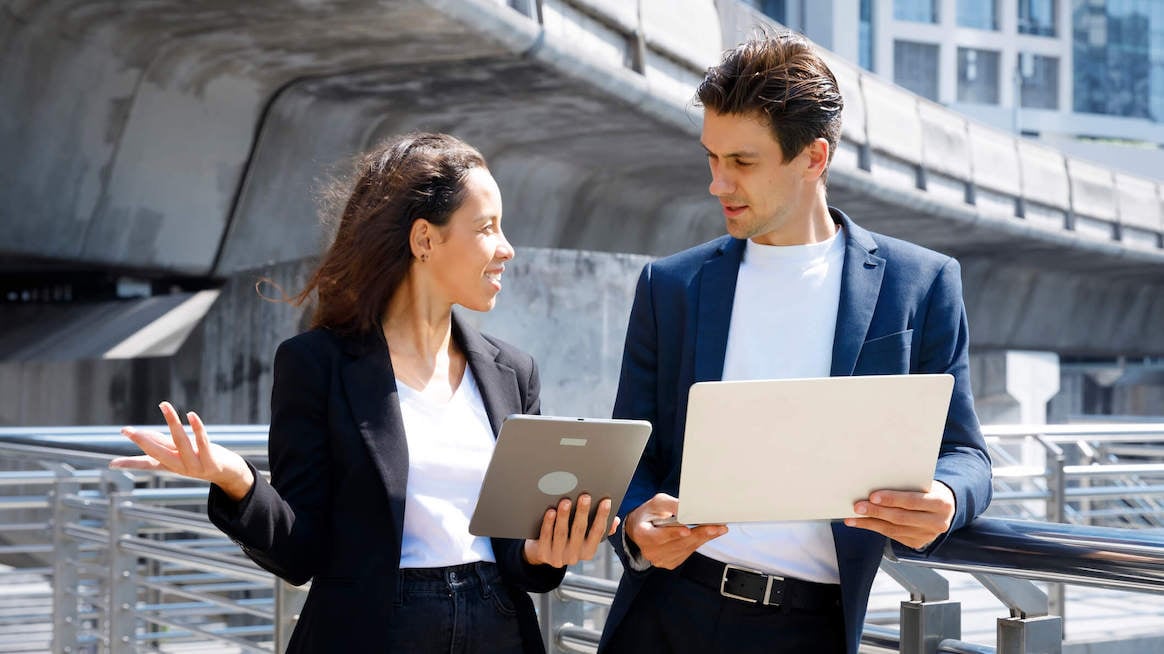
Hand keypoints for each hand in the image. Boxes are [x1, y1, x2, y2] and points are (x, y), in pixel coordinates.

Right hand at [109, 401, 254, 500]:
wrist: (228, 473)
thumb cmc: (200, 459)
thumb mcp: (179, 452)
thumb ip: (161, 443)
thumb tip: (139, 435)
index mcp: (170, 465)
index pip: (146, 464)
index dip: (129, 464)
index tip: (111, 464)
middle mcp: (180, 467)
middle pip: (158, 453)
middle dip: (142, 441)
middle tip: (126, 431)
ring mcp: (195, 466)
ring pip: (181, 442)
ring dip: (172, 422)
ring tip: (164, 405)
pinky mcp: (211, 461)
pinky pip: (203, 442)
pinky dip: (197, 428)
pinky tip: (191, 415)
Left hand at [523, 494, 618, 567]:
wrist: (542, 551)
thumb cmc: (568, 537)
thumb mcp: (584, 536)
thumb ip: (599, 528)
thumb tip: (615, 520)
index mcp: (588, 551)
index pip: (598, 532)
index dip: (603, 516)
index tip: (606, 501)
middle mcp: (575, 556)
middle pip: (579, 531)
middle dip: (583, 512)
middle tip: (585, 496)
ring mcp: (559, 557)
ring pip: (562, 533)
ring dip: (564, 516)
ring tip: (566, 501)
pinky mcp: (544, 554)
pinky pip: (546, 537)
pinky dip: (549, 524)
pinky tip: (551, 512)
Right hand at [624, 493, 726, 568]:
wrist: (642, 528)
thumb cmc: (650, 513)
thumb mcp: (657, 503)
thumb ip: (670, 505)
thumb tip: (685, 507)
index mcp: (641, 534)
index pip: (657, 536)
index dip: (673, 534)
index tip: (687, 530)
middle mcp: (649, 550)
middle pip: (677, 544)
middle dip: (698, 534)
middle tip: (715, 527)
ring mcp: (659, 559)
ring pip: (685, 549)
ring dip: (703, 539)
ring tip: (718, 529)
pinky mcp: (669, 563)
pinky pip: (687, 553)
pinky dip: (698, 543)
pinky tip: (708, 535)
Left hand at [844, 481, 954, 549]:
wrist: (944, 508)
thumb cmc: (929, 491)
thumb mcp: (924, 484)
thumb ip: (906, 486)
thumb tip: (875, 483)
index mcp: (941, 503)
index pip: (912, 501)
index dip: (892, 499)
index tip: (873, 496)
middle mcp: (937, 522)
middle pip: (901, 517)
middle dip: (876, 512)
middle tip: (858, 506)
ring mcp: (927, 535)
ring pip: (893, 529)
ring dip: (870, 522)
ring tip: (853, 516)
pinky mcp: (917, 543)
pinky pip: (892, 535)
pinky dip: (874, 528)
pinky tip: (861, 522)